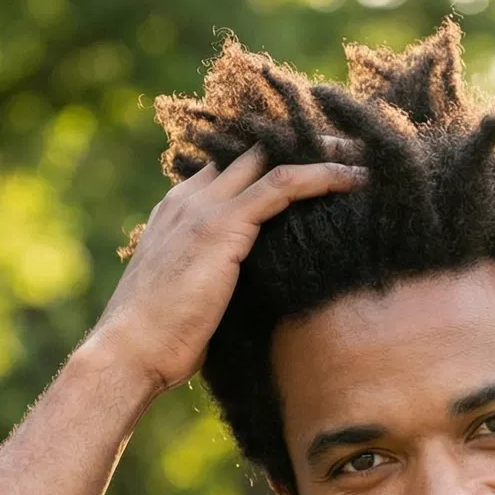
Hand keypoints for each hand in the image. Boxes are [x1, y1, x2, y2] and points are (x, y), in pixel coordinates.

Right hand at [80, 146, 366, 402]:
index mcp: (178, 211)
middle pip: (252, 150)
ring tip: (365, 152)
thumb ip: (217, 277)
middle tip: (349, 144)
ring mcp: (204, 208)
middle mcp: (190, 198)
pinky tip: (356, 177)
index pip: (230, 166)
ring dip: (322, 150)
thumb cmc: (159, 342)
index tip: (313, 160)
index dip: (273, 159)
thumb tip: (252, 293)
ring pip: (272, 157)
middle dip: (300, 142)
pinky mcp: (223, 226)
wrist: (129, 352)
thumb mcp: (192, 298)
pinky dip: (323, 176)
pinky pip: (282, 185)